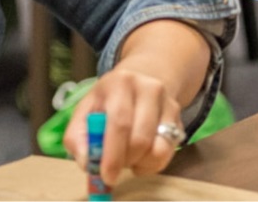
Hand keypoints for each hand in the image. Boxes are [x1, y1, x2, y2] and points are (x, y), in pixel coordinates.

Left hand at [62, 67, 184, 184]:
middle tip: (113, 168)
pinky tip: (141, 157)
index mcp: (120, 83)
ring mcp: (169, 104)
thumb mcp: (85, 111)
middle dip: (125, 161)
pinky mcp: (180, 120)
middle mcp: (149, 89)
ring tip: (127, 157)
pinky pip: (168, 153)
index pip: (120, 122)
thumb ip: (77, 138)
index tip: (106, 176)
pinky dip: (152, 164)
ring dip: (138, 163)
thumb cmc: (108, 102)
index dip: (113, 154)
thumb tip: (87, 163)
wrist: (141, 81)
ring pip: (158, 149)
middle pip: (140, 139)